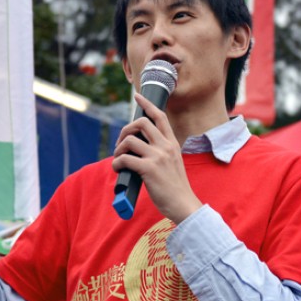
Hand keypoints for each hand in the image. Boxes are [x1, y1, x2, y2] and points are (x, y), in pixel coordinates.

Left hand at [111, 93, 202, 223]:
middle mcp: (166, 146)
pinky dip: (117, 163)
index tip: (138, 96)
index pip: (160, 116)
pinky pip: (125, 159)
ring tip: (118, 158)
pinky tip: (118, 169)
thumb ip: (161, 153)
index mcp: (172, 144)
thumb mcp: (173, 163)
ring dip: (119, 148)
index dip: (147, 104)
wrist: (183, 204)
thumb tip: (139, 149)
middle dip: (126, 129)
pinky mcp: (149, 169)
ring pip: (130, 140)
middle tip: (121, 142)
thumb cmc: (176, 188)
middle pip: (142, 122)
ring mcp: (158, 157)